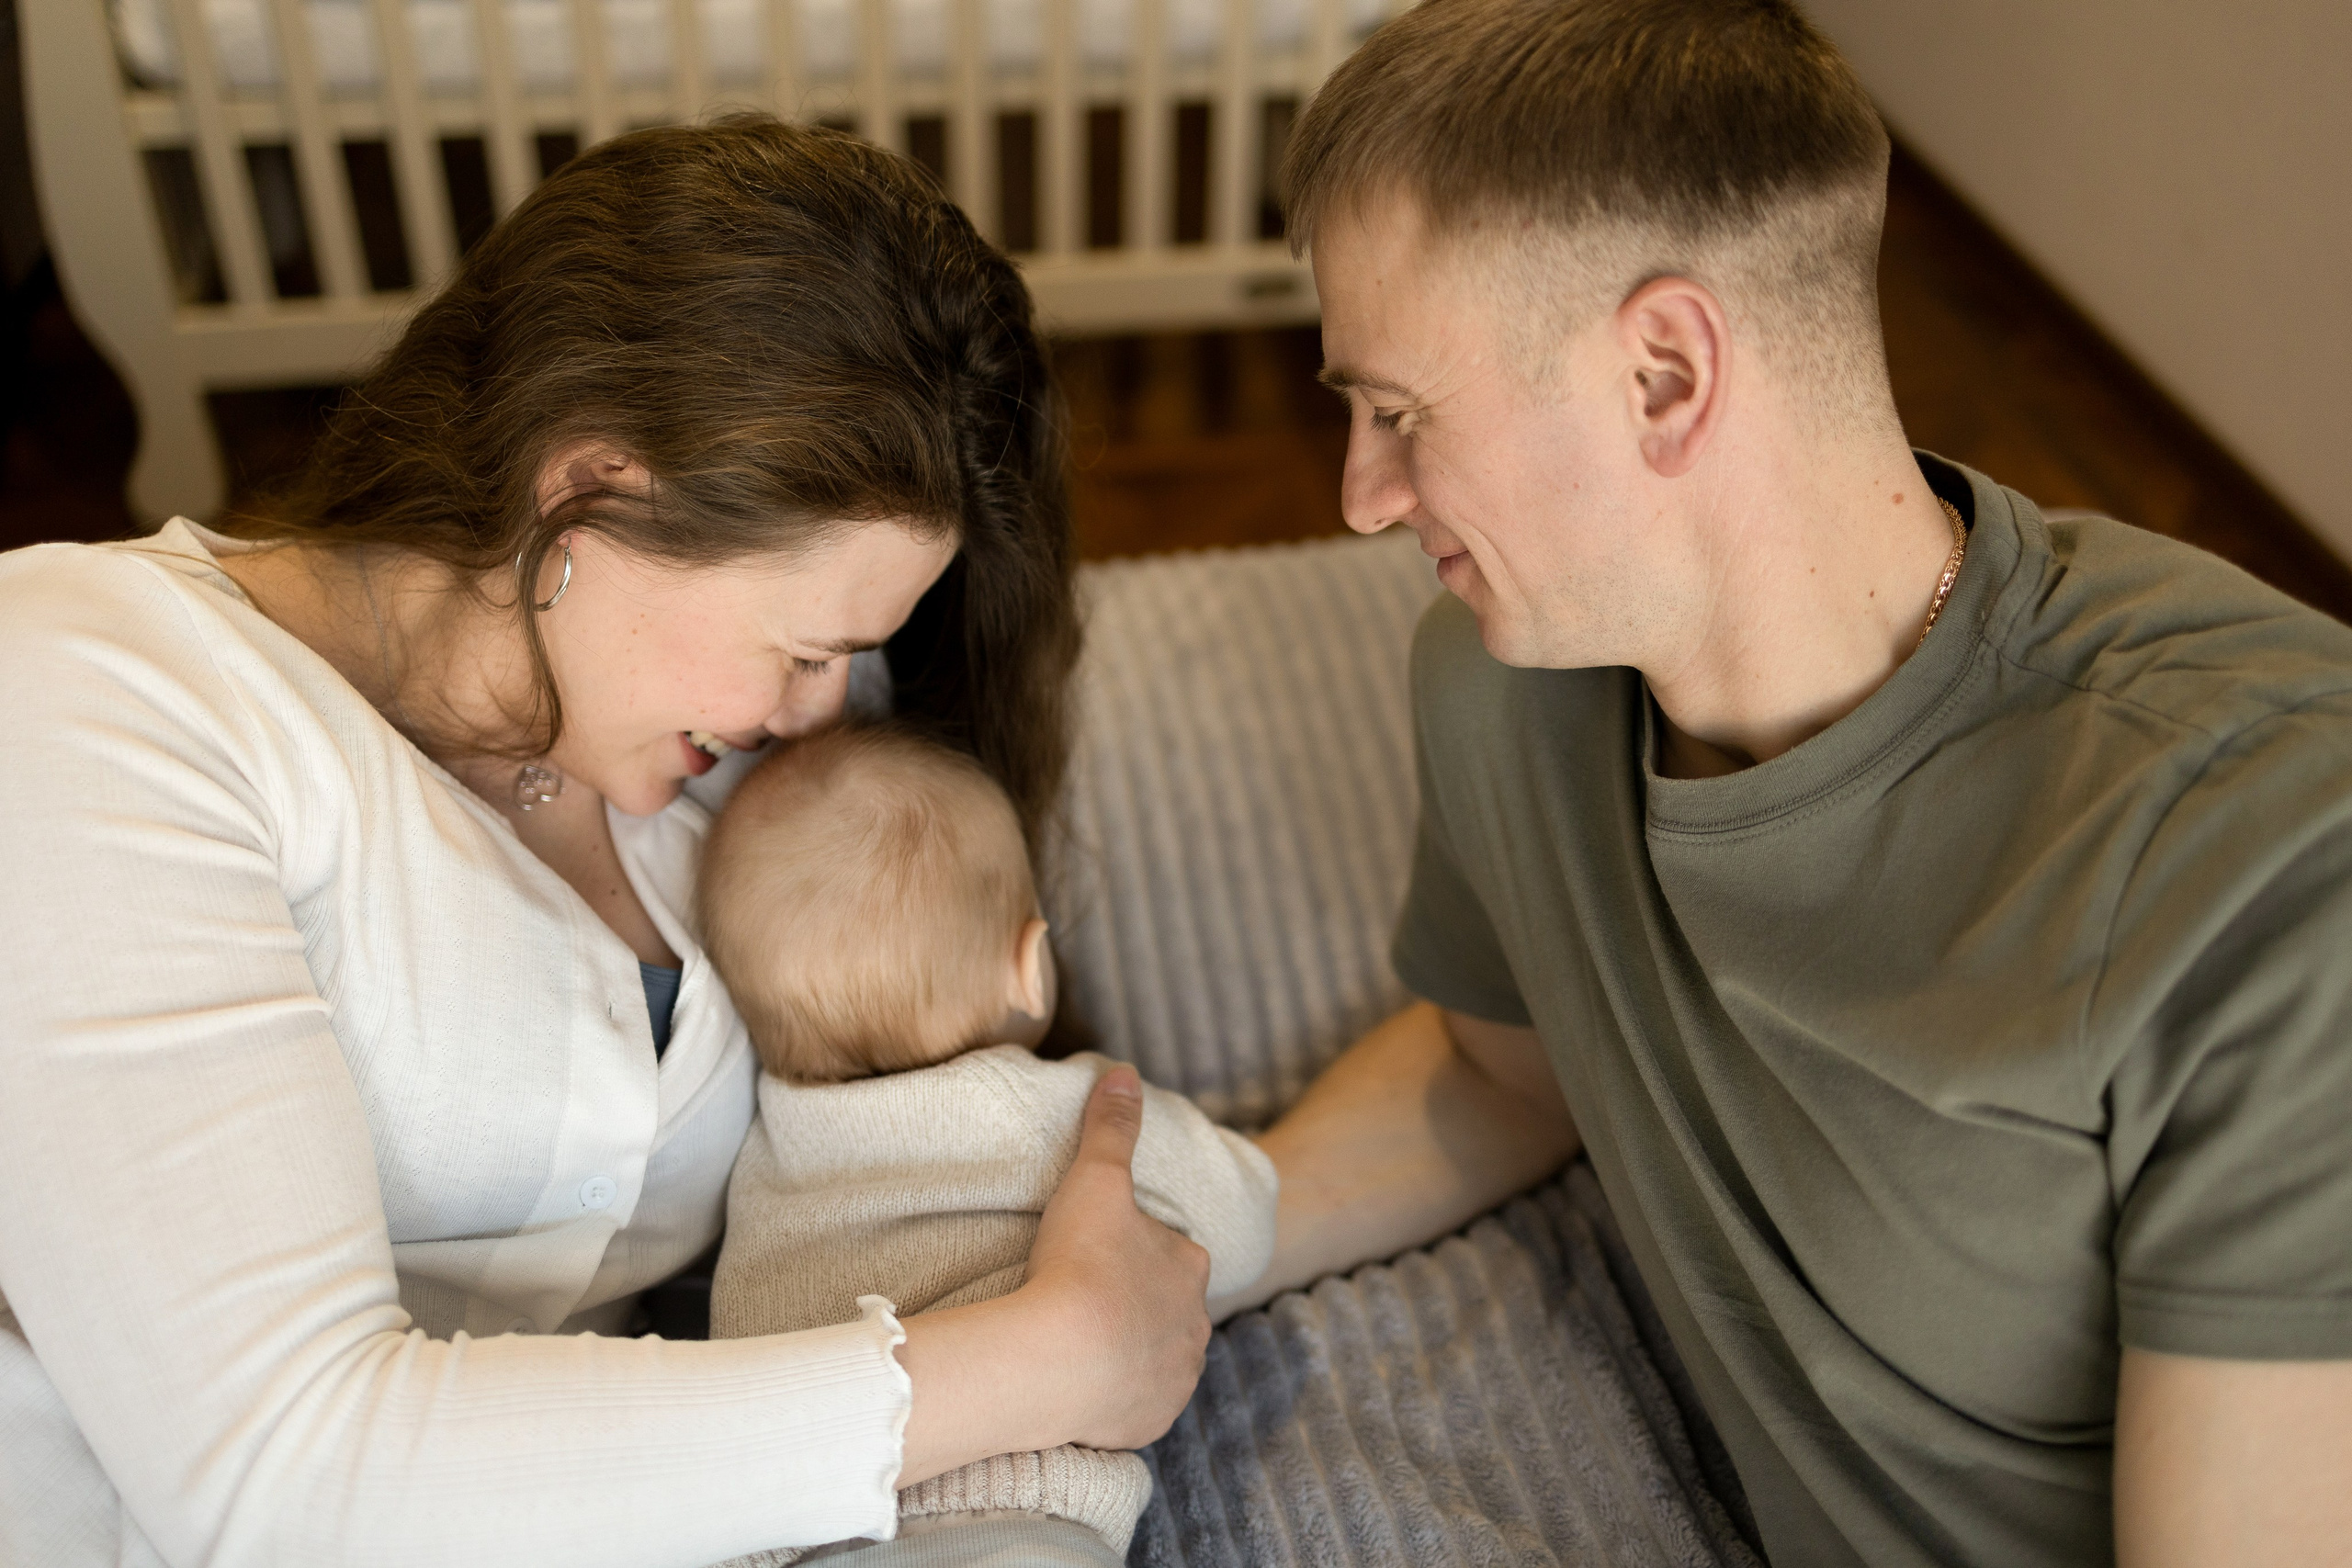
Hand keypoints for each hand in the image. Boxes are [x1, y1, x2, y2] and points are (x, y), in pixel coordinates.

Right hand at [1024, 1064, 1213, 1448]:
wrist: (1057, 1359)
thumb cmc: (1079, 1264)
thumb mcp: (1094, 1179)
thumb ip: (1112, 1126)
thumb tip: (1125, 1073)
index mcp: (1190, 1265)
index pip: (1173, 1252)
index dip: (1136, 1250)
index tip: (1099, 1254)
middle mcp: (1197, 1324)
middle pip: (1168, 1306)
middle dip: (1136, 1303)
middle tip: (1084, 1299)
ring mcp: (1176, 1377)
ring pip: (1157, 1357)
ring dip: (1128, 1350)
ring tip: (1078, 1343)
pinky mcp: (1151, 1420)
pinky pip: (1138, 1405)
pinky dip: (1116, 1397)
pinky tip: (1082, 1386)